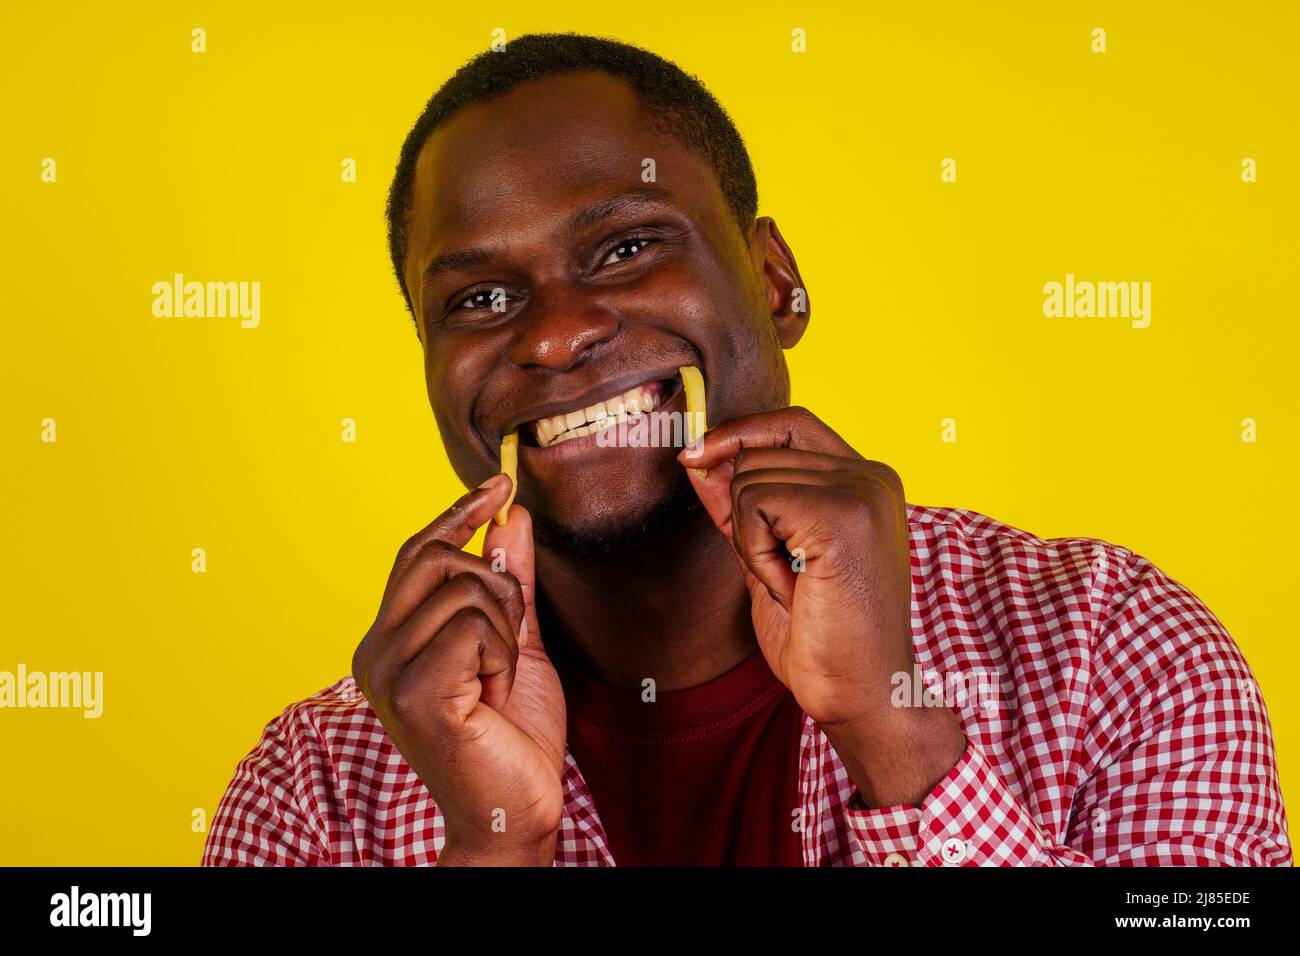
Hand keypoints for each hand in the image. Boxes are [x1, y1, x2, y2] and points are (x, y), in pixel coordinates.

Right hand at [351, 475, 564, 864]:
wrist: (515, 811)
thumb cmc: (512, 737)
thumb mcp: (516, 644)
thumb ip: (510, 583)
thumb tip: (509, 517)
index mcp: (390, 640)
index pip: (418, 553)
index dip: (458, 513)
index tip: (497, 484)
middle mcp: (375, 652)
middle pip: (438, 559)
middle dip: (496, 587)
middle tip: (507, 642)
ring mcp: (387, 672)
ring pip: (466, 590)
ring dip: (505, 632)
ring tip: (497, 680)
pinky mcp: (412, 692)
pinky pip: (474, 627)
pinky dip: (502, 655)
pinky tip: (492, 695)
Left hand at [679, 406, 965, 807]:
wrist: (861, 696)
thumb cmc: (822, 639)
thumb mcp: (767, 558)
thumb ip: (739, 506)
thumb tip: (700, 458)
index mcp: (866, 481)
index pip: (791, 423)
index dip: (739, 433)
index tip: (694, 456)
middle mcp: (872, 475)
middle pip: (759, 451)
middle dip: (745, 515)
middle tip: (784, 572)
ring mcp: (861, 491)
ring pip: (750, 478)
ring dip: (751, 540)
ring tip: (794, 584)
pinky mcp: (843, 514)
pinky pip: (754, 505)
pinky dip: (755, 552)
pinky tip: (791, 586)